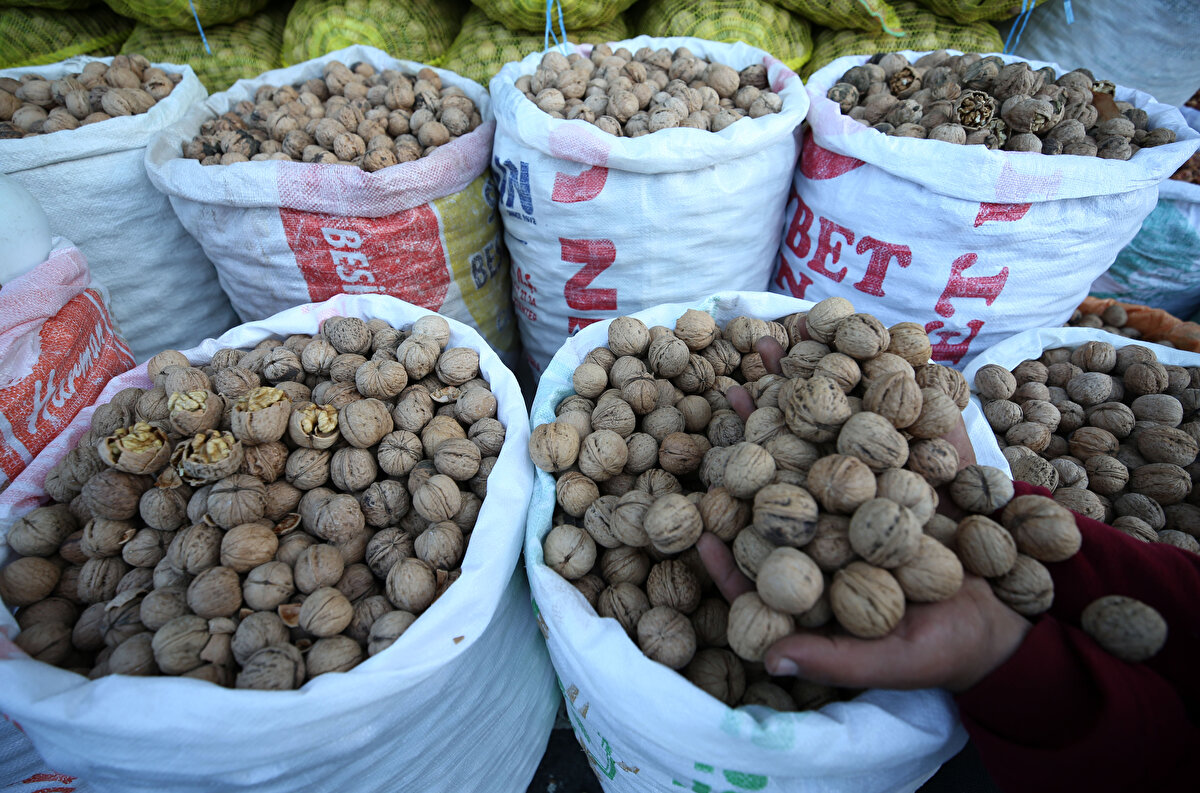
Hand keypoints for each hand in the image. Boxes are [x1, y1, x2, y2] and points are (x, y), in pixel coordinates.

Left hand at [700, 318, 1021, 691]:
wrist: (1016, 624)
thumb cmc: (945, 651)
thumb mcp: (891, 661)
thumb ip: (833, 660)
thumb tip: (769, 660)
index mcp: (818, 559)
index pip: (762, 541)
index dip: (727, 525)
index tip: (696, 509)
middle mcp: (840, 514)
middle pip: (790, 467)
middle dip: (759, 428)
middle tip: (727, 388)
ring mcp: (881, 482)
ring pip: (838, 431)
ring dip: (808, 387)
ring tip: (775, 344)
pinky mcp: (926, 461)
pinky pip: (902, 416)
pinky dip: (885, 378)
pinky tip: (861, 338)